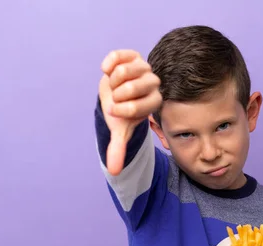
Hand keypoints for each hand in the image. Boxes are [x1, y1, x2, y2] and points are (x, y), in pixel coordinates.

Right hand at [99, 50, 161, 174]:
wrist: (116, 93)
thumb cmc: (120, 112)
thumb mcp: (120, 129)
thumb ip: (118, 149)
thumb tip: (114, 172)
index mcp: (154, 102)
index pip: (138, 106)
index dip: (122, 109)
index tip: (115, 110)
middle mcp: (154, 84)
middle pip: (131, 87)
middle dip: (116, 95)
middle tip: (117, 97)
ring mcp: (145, 67)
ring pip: (124, 71)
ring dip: (112, 81)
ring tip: (115, 85)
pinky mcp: (133, 55)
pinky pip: (119, 56)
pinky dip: (109, 64)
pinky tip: (107, 70)